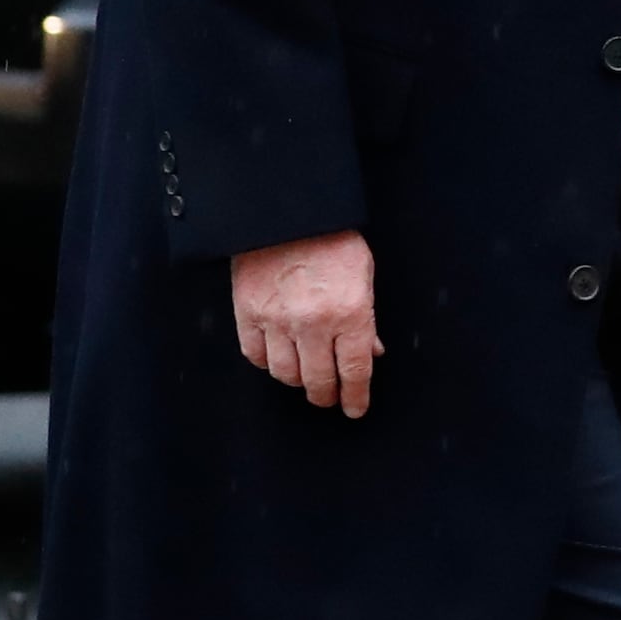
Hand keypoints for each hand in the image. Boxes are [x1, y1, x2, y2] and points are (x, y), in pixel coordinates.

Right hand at [231, 231, 378, 416]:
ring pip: (286, 374)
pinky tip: (278, 357)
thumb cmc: (332, 239)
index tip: (355, 408)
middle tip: (329, 397)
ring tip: (305, 375)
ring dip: (298, 380)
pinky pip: (255, 355)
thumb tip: (371, 352)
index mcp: (350, 313)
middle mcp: (314, 323)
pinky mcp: (248, 312)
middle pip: (319, 381)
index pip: (355, 372)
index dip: (356, 396)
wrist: (287, 211)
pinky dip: (267, 362)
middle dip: (327, 395)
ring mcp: (277, 319)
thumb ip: (367, 318)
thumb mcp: (364, 275)